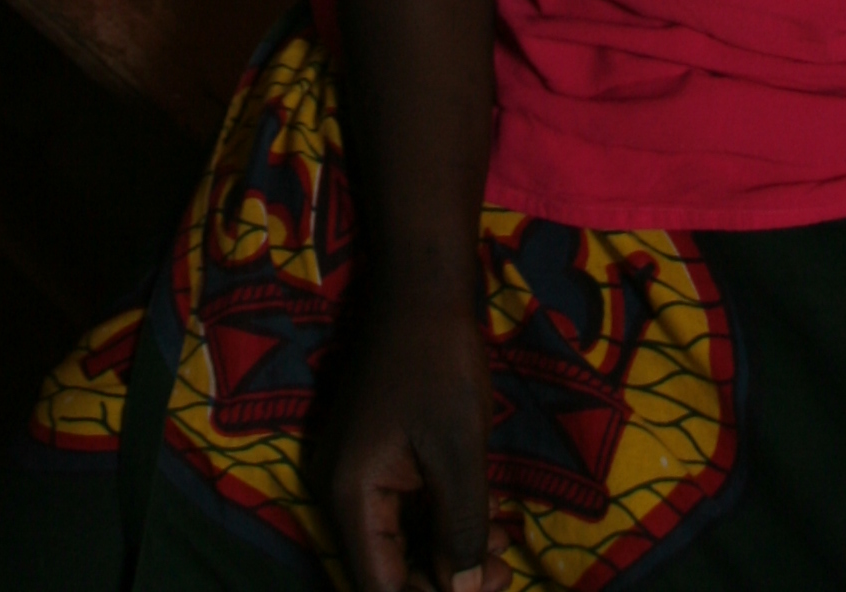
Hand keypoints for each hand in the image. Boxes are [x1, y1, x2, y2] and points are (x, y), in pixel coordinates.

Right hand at [321, 287, 504, 591]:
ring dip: (450, 551)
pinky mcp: (376, 456)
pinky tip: (488, 517)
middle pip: (388, 570)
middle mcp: (342, 492)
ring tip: (503, 545)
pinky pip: (404, 509)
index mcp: (351, 496)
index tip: (484, 585)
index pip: (379, 587)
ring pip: (400, 541)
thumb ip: (458, 530)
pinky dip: (442, 519)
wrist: (423, 285)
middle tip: (503, 567)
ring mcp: (356, 472)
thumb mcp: (459, 452)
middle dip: (446, 577)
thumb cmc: (441, 363)